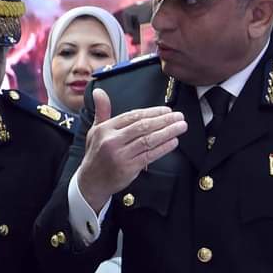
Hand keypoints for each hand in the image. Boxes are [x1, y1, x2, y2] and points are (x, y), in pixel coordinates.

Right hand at [76, 89, 186, 212]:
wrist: (91, 182)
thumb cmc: (96, 154)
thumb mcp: (95, 130)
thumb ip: (102, 110)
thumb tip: (99, 91)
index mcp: (105, 129)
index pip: (133, 116)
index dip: (152, 112)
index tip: (167, 110)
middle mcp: (112, 140)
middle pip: (142, 126)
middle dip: (164, 120)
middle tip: (179, 116)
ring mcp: (120, 155)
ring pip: (148, 140)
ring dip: (167, 132)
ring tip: (181, 127)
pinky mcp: (128, 168)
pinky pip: (149, 155)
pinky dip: (163, 148)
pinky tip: (173, 142)